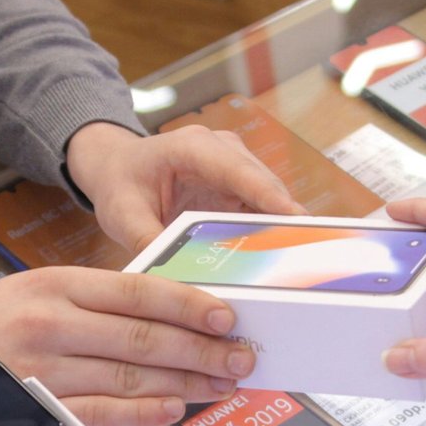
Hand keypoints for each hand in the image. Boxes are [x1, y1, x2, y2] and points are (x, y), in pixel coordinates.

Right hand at [0, 266, 254, 425]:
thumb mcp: (29, 296)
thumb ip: (89, 303)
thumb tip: (163, 314)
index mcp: (52, 285)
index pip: (137, 292)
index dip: (190, 305)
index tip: (229, 315)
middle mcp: (48, 323)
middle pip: (144, 337)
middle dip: (204, 349)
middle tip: (243, 357)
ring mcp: (40, 371)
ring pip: (131, 376)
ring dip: (186, 383)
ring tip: (222, 384)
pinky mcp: (34, 410)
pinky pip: (102, 413)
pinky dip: (144, 411)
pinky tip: (174, 408)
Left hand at [64, 121, 304, 253]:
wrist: (117, 167)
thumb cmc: (120, 183)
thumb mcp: (123, 214)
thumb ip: (147, 241)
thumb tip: (172, 278)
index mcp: (193, 147)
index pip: (238, 171)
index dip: (268, 196)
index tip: (295, 219)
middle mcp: (222, 150)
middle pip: (264, 186)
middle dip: (286, 220)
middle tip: (308, 256)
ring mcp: (236, 166)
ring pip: (270, 199)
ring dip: (283, 230)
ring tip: (300, 264)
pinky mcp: (241, 186)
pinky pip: (263, 210)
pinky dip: (272, 233)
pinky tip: (281, 261)